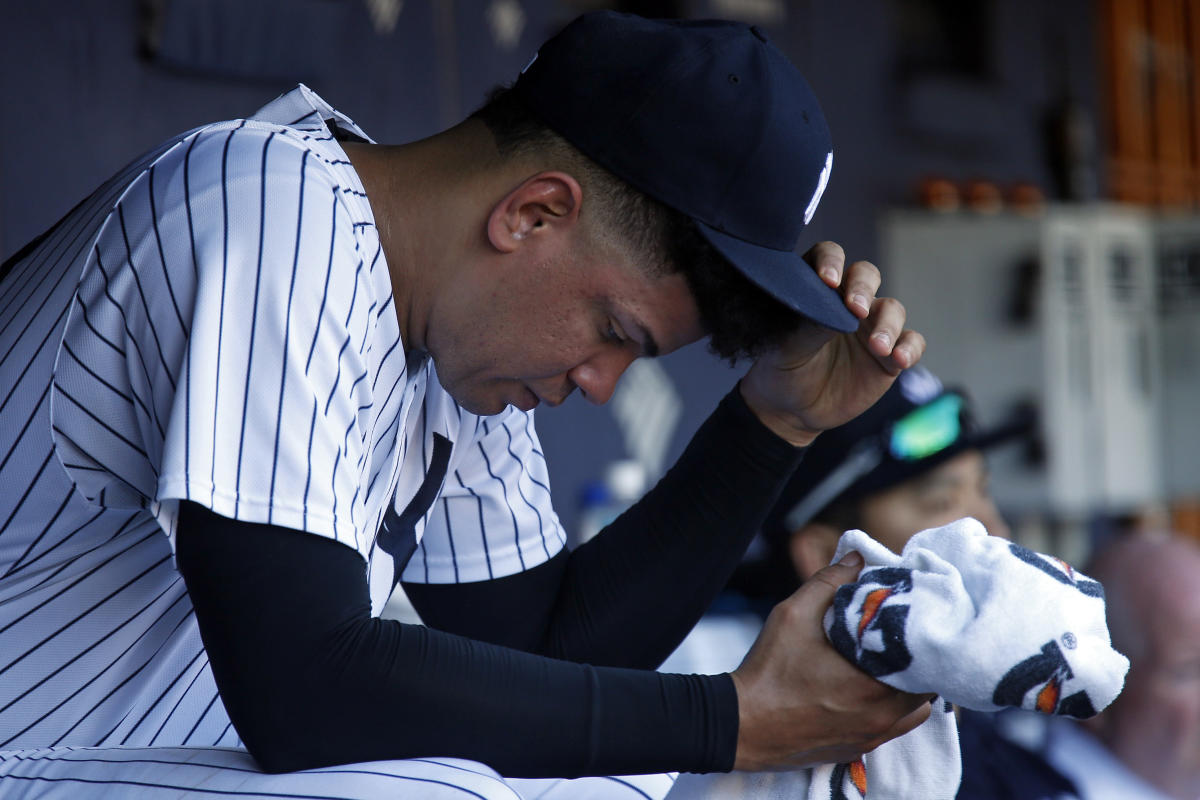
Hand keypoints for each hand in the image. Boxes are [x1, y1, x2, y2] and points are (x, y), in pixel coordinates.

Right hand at [729, 553, 932, 770]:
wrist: (742, 725)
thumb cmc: (768, 671)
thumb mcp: (793, 615)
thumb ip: (829, 583)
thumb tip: (856, 558)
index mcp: (872, 683)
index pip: (925, 658)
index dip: (920, 634)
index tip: (908, 618)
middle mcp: (882, 716)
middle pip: (926, 684)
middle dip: (916, 658)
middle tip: (898, 636)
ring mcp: (873, 736)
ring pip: (916, 709)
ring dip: (909, 686)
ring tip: (887, 663)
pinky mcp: (861, 748)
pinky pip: (896, 728)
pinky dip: (893, 707)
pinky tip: (870, 689)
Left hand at [739, 241, 925, 445]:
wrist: (792, 410)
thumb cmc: (782, 369)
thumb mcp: (787, 348)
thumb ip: (811, 325)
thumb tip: (839, 309)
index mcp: (818, 289)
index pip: (828, 257)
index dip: (831, 261)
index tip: (828, 280)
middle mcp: (848, 302)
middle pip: (866, 276)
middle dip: (864, 288)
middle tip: (856, 309)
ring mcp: (871, 327)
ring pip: (893, 309)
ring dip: (888, 325)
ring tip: (878, 347)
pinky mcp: (889, 356)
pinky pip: (912, 342)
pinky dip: (909, 348)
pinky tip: (900, 360)